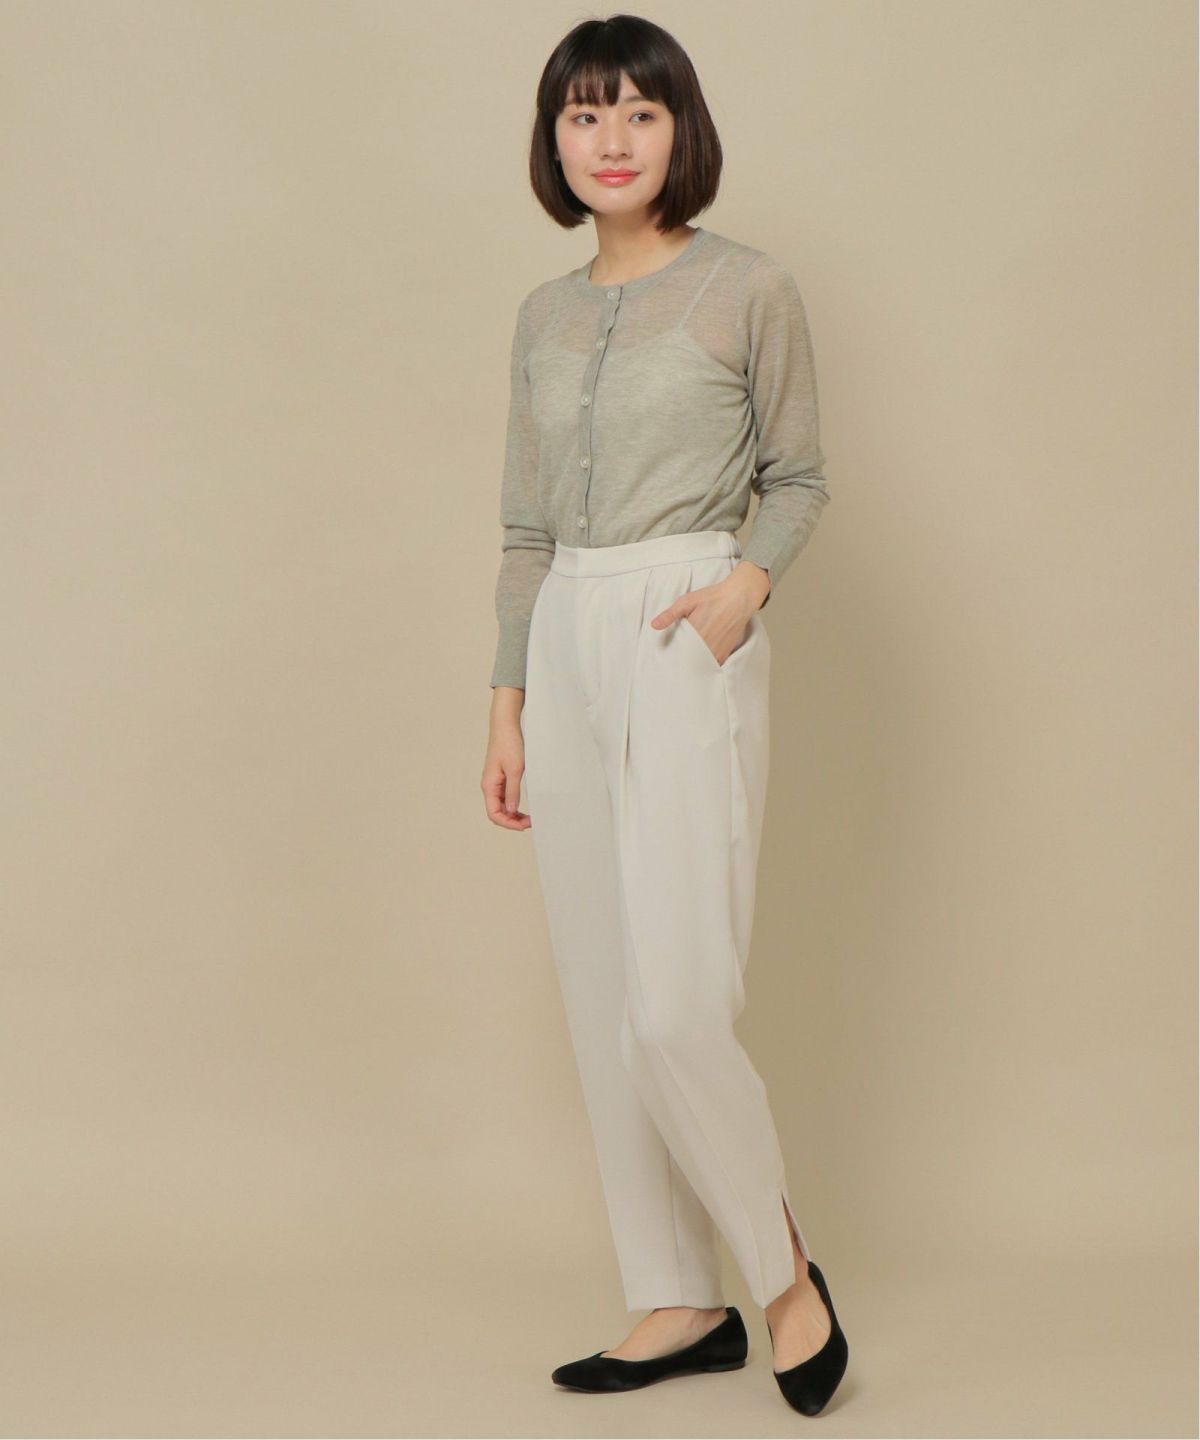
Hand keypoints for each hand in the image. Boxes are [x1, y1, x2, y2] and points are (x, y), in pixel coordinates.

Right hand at [483, 688, 530, 829]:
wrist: (505, 725)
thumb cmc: (508, 743)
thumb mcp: (515, 769)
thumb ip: (513, 792)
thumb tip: (512, 811)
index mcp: (489, 785)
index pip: (494, 814)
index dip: (508, 823)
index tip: (525, 825)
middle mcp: (489, 786)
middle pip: (497, 812)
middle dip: (512, 821)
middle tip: (530, 822)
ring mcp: (494, 782)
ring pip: (501, 806)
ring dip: (513, 814)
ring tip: (528, 817)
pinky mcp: (500, 777)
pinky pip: (504, 797)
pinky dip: (513, 805)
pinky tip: (523, 807)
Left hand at [649, 566, 762, 665]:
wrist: (738, 598)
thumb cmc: (712, 598)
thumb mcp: (687, 601)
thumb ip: (670, 614)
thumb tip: (654, 625)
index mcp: (694, 632)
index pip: (677, 651)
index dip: (670, 655)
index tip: (664, 657)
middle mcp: (706, 644)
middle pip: (687, 660)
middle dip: (680, 662)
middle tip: (672, 665)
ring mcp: (716, 650)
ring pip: (700, 664)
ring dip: (692, 665)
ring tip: (684, 666)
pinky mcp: (725, 652)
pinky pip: (712, 664)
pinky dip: (705, 665)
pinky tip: (698, 663)